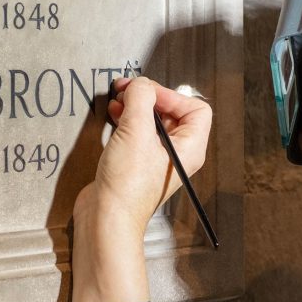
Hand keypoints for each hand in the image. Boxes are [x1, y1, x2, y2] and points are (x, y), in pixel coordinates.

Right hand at [69, 76, 211, 301]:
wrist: (106, 217)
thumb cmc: (128, 186)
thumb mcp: (136, 131)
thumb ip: (140, 98)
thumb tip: (140, 84)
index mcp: (189, 148)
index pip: (195, 108)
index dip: (171, 94)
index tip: (147, 91)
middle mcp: (176, 154)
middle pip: (172, 112)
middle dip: (149, 97)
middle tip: (127, 89)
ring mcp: (155, 159)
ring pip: (152, 121)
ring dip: (135, 106)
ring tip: (118, 99)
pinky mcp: (136, 163)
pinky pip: (137, 133)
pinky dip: (126, 120)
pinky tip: (113, 115)